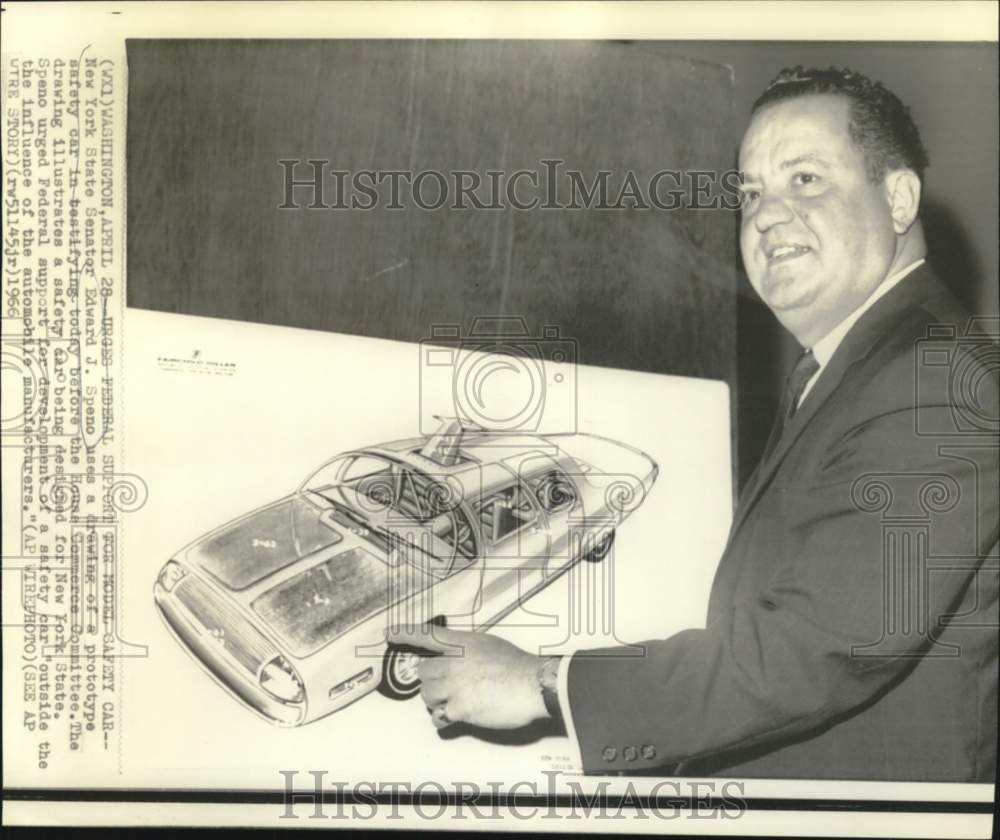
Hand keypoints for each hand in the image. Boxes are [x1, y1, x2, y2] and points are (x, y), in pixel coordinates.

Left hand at [385, 626, 548, 729]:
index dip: (405, 633)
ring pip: (426, 696)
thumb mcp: (489, 645)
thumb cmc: (517, 665)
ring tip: (457, 702)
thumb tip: (458, 659)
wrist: (532, 684)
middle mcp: (452, 662)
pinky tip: (457, 716)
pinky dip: (445, 719)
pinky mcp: (459, 709)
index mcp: (461, 643)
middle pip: (422, 673)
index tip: (388, 633)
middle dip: (432, 682)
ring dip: (437, 701)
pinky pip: (438, 717)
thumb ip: (468, 650)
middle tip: (448, 687)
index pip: (427, 635)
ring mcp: (454, 686)